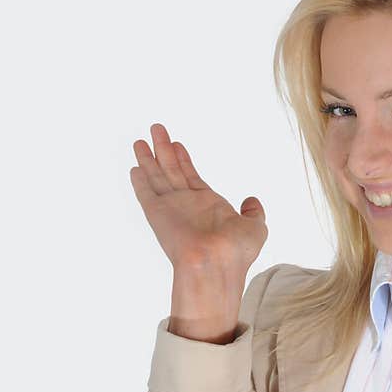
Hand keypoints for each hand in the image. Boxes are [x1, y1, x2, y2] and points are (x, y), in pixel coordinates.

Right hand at [130, 122, 267, 278]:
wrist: (217, 263)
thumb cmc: (236, 251)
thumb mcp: (255, 227)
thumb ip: (253, 212)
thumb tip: (251, 202)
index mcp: (208, 206)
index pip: (191, 177)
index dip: (184, 160)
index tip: (177, 144)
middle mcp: (187, 205)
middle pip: (172, 170)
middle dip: (164, 149)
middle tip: (157, 129)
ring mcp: (172, 208)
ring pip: (157, 176)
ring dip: (149, 157)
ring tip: (141, 140)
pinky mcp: (157, 213)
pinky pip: (147, 193)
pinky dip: (140, 180)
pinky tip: (135, 167)